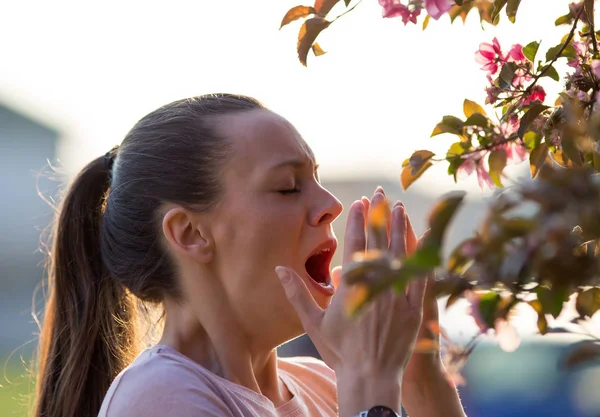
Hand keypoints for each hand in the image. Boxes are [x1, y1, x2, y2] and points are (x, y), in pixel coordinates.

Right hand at [275, 187, 425, 380]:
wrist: (370, 377)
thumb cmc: (339, 351)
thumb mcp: (313, 322)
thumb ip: (296, 292)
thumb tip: (278, 269)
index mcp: (351, 286)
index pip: (355, 244)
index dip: (357, 220)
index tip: (358, 202)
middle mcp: (375, 285)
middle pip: (378, 242)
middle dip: (378, 214)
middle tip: (379, 192)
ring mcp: (397, 295)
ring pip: (400, 253)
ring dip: (399, 227)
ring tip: (397, 207)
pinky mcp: (414, 307)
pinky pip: (420, 276)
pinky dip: (421, 256)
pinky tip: (422, 238)